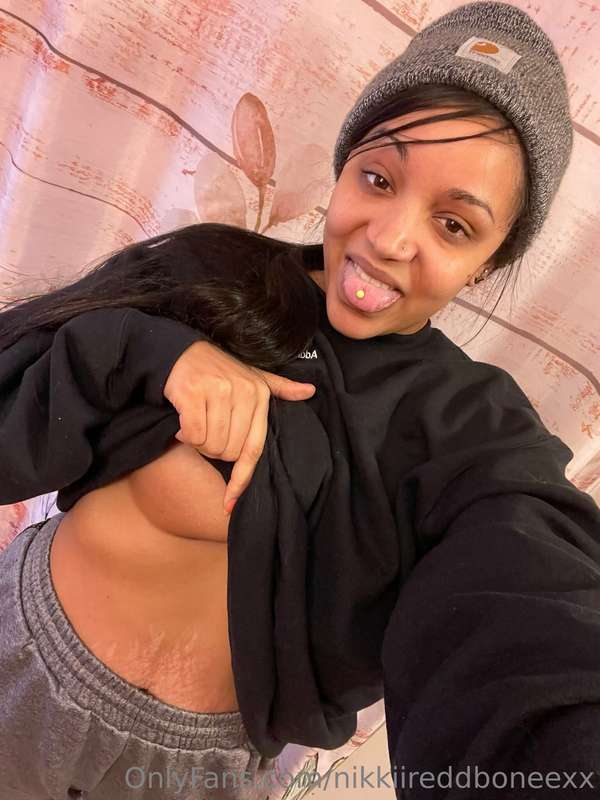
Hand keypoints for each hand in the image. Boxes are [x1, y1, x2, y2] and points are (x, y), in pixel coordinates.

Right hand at [163, 340, 315, 513]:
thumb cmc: (218, 370)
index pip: (253, 448)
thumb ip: (279, 387)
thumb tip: (310, 392)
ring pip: (210, 445)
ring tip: (196, 423)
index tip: (230, 502)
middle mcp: (242, 392)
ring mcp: (218, 392)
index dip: (242, 479)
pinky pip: (193, 434)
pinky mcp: (193, 393)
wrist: (180, 350)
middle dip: (214, 450)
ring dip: (199, 443)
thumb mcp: (252, 375)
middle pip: (228, 452)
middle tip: (207, 431)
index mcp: (259, 395)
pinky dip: (186, 434)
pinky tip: (184, 420)